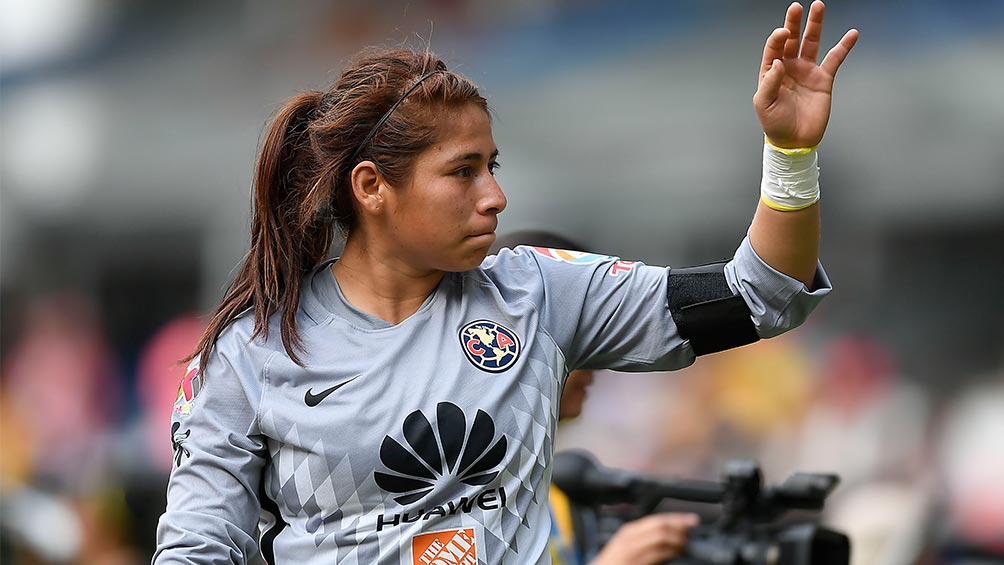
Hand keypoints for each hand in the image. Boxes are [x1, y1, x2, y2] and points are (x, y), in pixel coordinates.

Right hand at [590, 513, 698, 564]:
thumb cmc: (613, 563)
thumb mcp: (625, 545)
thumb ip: (642, 537)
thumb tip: (668, 533)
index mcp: (629, 531)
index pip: (657, 519)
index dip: (678, 518)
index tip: (693, 520)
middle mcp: (630, 539)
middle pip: (661, 527)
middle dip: (680, 529)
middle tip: (692, 533)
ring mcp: (633, 552)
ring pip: (661, 540)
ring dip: (678, 542)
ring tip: (685, 546)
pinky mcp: (636, 563)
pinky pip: (658, 556)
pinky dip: (671, 554)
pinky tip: (676, 555)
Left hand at [753, 1, 857, 147]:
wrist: (795, 141)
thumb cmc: (775, 124)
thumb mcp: (764, 105)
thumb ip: (769, 83)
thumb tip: (778, 63)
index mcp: (771, 72)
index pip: (774, 48)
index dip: (777, 38)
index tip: (783, 32)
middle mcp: (789, 67)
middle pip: (791, 39)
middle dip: (793, 22)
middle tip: (796, 7)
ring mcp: (807, 71)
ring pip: (812, 43)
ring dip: (815, 25)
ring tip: (818, 6)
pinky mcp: (823, 79)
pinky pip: (834, 58)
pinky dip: (843, 46)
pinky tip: (851, 34)